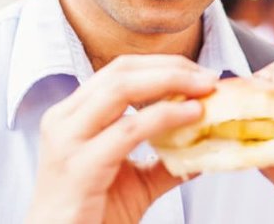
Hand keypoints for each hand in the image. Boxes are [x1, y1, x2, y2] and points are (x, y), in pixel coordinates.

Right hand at [25, 55, 217, 223]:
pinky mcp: (79, 166)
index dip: (163, 65)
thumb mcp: (135, 179)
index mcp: (73, 115)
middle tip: (208, 78)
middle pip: (121, 71)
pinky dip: (164, 116)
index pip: (120, 70)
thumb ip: (166, 158)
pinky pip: (127, 130)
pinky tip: (190, 116)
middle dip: (170, 68)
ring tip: (204, 90)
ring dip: (169, 83)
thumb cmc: (92, 215)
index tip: (199, 73)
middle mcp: (64, 120)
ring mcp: (67, 141)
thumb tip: (206, 142)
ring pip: (121, 90)